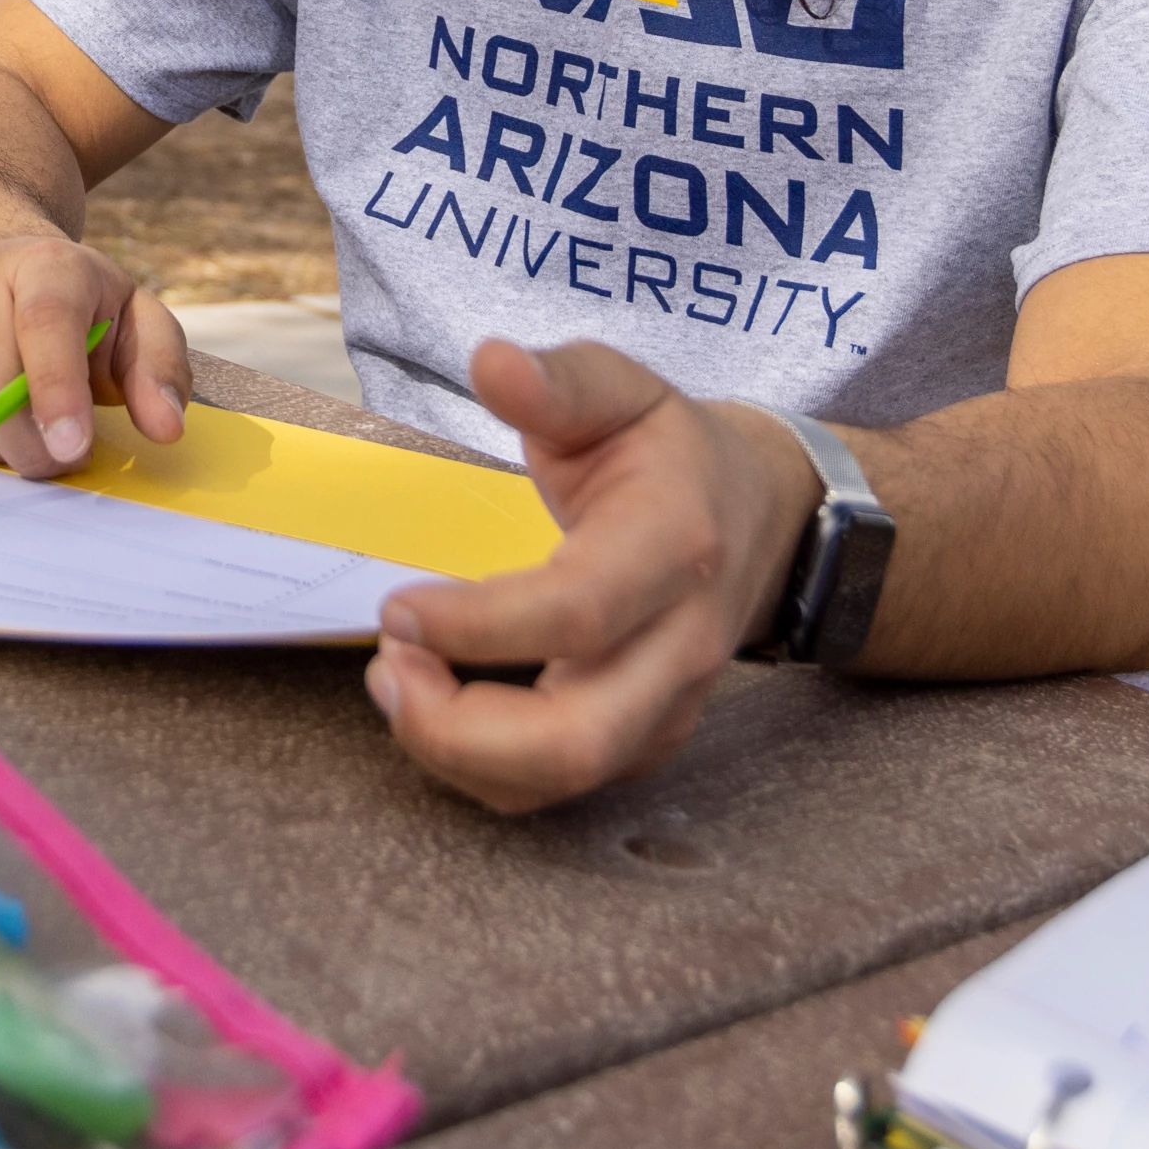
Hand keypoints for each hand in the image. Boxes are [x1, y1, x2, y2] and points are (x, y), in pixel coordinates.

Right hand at [0, 226, 185, 478]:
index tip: (72, 447)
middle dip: (28, 446)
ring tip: (25, 438)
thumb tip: (165, 427)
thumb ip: (161, 370)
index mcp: (47, 263)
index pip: (46, 324)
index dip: (57, 391)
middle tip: (59, 461)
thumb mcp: (137, 322)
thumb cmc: (78, 306)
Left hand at [365, 339, 822, 813]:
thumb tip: (490, 361)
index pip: (579, 612)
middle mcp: (682, 641)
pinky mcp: (648, 739)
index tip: (397, 607)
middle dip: (457, 727)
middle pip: (576, 738)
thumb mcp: (622, 391)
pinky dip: (480, 767)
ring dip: (457, 753)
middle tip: (387, 667)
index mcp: (676, 543)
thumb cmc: (669, 451)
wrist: (761, 516)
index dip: (478, 625)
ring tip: (397, 681)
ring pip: (563, 778)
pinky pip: (558, 787)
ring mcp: (670, 704)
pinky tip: (436, 705)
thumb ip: (557, 380)